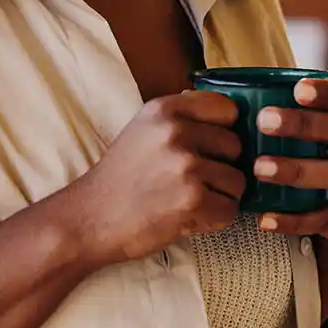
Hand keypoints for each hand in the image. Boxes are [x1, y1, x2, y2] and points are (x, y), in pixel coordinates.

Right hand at [63, 91, 245, 266]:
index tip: (209, 147)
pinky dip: (215, 219)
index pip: (226, 108)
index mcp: (164, 110)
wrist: (90, 218)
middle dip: (222, 167)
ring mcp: (185, 166)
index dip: (223, 131)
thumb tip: (224, 108)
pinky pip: (230, 210)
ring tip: (188, 200)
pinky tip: (189, 217)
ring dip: (219, 196)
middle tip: (193, 181)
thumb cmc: (119, 178)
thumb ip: (180, 116)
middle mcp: (176, 132)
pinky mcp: (192, 200)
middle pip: (235, 147)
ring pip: (237, 181)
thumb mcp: (142, 130)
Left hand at [250, 77, 327, 243]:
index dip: (327, 93)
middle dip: (304, 125)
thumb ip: (277, 107)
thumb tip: (214, 88)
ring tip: (260, 168)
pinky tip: (266, 217)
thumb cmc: (308, 154)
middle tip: (264, 122)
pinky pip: (327, 218)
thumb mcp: (303, 129)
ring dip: (298, 170)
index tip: (297, 90)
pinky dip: (295, 219)